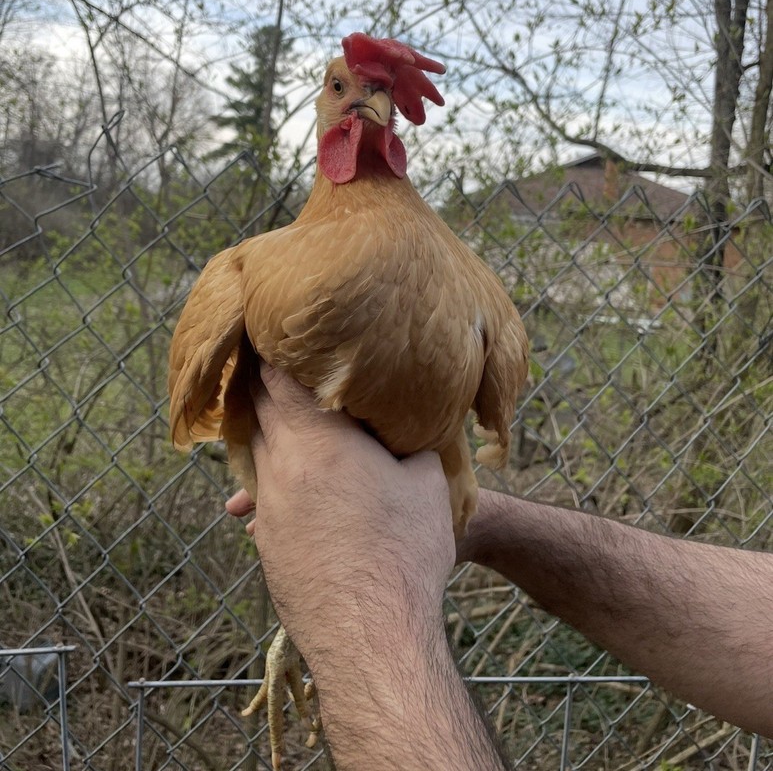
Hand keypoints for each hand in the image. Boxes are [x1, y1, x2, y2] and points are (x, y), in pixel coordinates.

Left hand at [227, 365, 509, 770]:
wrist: (373, 631)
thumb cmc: (406, 548)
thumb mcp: (427, 481)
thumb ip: (409, 441)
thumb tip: (405, 425)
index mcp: (317, 438)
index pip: (278, 378)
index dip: (274, 352)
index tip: (273, 333)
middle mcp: (281, 465)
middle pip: (259, 412)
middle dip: (267, 390)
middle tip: (274, 369)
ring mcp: (268, 507)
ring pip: (256, 455)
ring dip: (267, 435)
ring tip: (285, 424)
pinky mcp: (266, 543)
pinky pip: (263, 497)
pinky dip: (274, 481)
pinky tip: (298, 488)